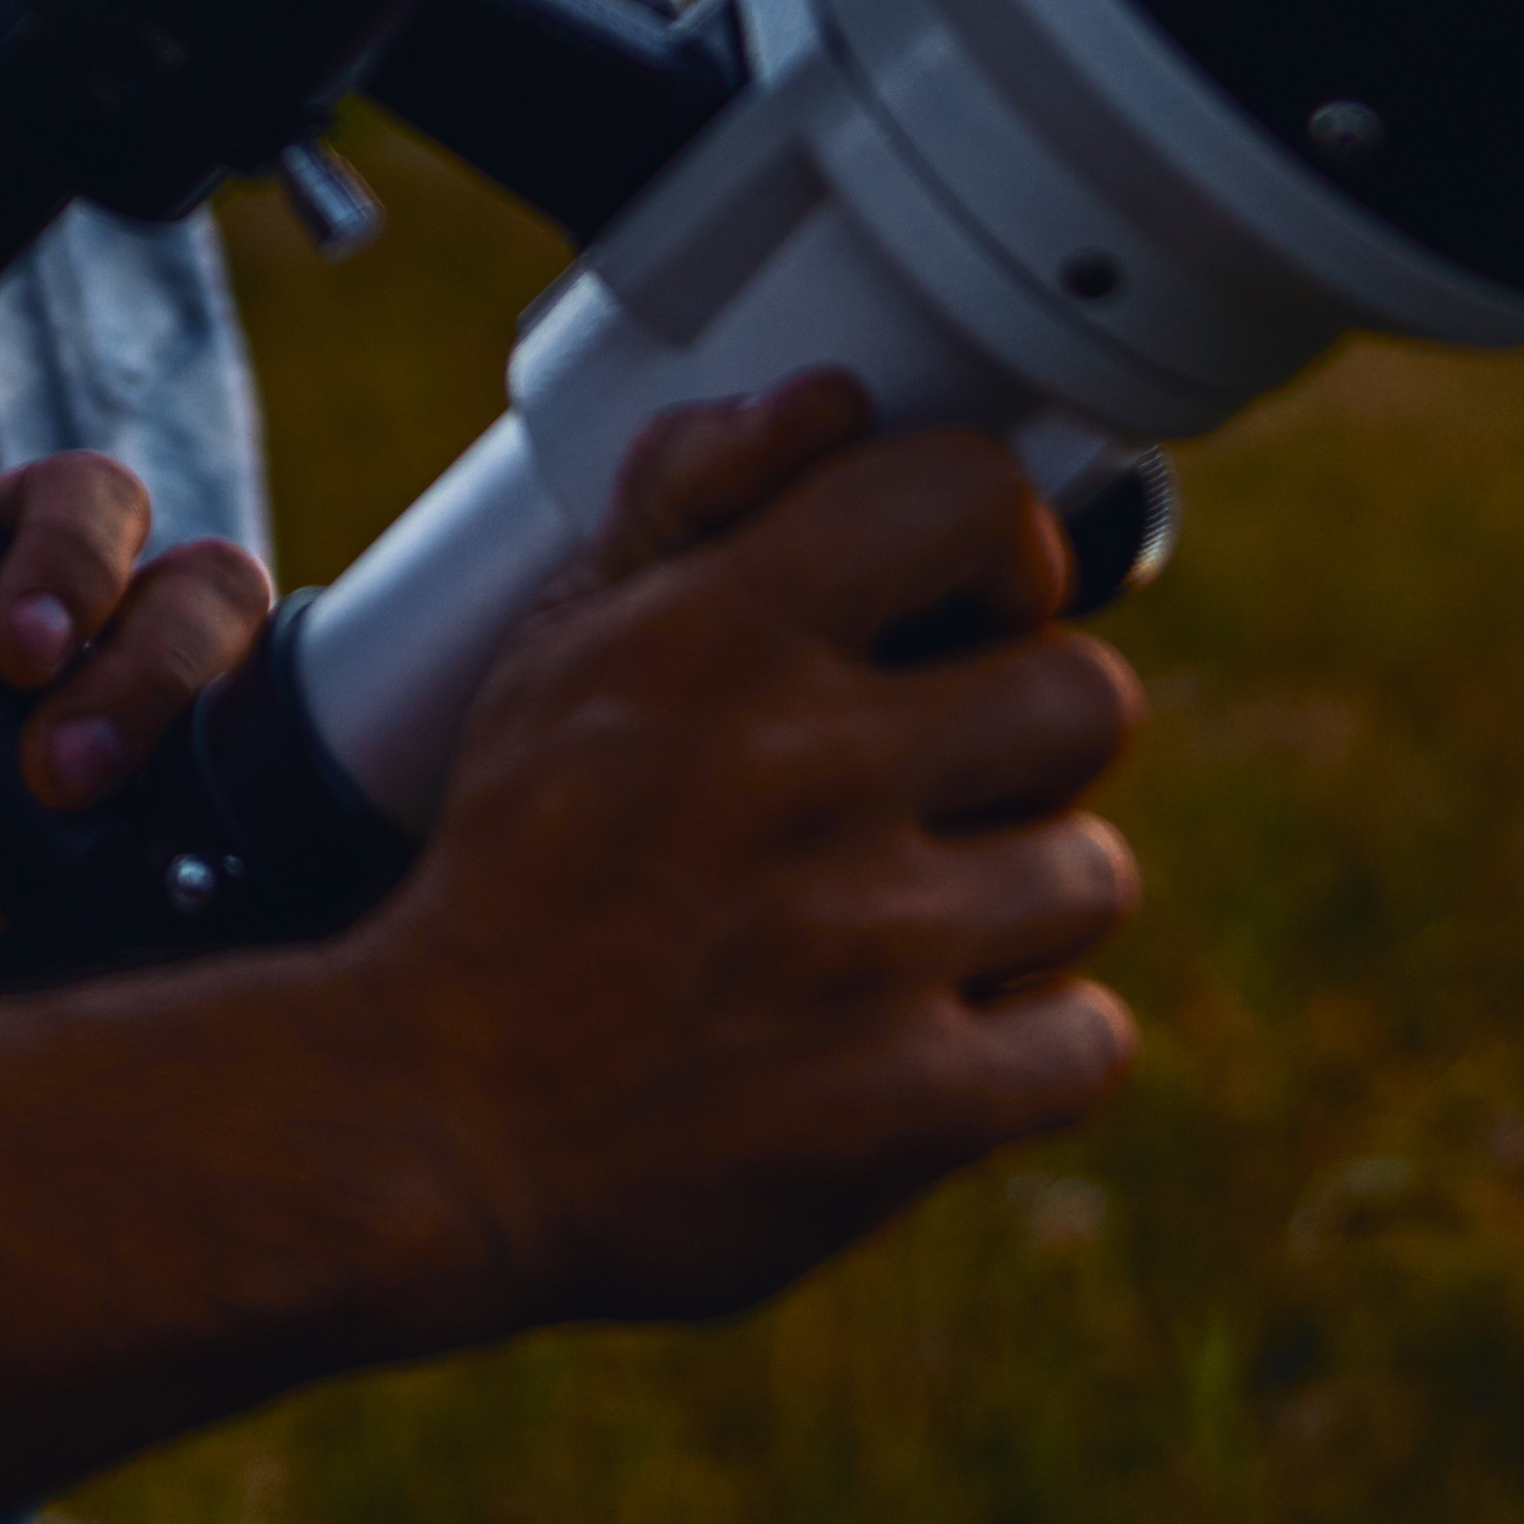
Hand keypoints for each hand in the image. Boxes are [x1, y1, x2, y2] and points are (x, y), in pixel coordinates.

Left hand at [0, 450, 277, 1043]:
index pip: (68, 503)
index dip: (68, 551)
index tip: (11, 645)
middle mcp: (73, 649)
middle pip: (191, 576)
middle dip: (142, 650)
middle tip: (54, 753)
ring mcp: (134, 748)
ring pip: (235, 670)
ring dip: (174, 714)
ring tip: (73, 798)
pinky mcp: (167, 851)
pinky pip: (242, 807)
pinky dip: (217, 819)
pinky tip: (140, 862)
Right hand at [334, 374, 1141, 1331]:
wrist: (432, 1128)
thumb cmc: (515, 869)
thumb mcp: (564, 650)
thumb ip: (693, 497)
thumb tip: (831, 395)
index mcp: (715, 635)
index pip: (975, 495)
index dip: (1000, 553)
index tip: (958, 617)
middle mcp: (801, 772)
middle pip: (1087, 697)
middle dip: (1021, 747)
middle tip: (926, 796)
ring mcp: (866, 947)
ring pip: (1092, 874)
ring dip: (1015, 907)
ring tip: (898, 931)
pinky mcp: (908, 1106)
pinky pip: (1086, 1036)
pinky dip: (1023, 1049)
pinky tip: (921, 1041)